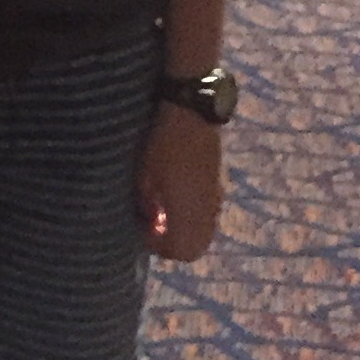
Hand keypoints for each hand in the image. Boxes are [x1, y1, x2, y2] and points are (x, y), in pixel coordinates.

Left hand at [138, 106, 223, 260]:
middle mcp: (208, 209)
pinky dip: (192, 212)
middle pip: (195, 247)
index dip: (159, 248)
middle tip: (151, 224)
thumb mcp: (145, 175)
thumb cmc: (162, 142)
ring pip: (203, 229)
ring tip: (161, 208)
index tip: (141, 230)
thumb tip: (149, 218)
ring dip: (183, 228)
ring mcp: (216, 194)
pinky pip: (207, 211)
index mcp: (190, 211)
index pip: (182, 252)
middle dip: (172, 242)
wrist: (191, 107)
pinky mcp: (218, 180)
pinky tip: (174, 192)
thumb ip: (147, 205)